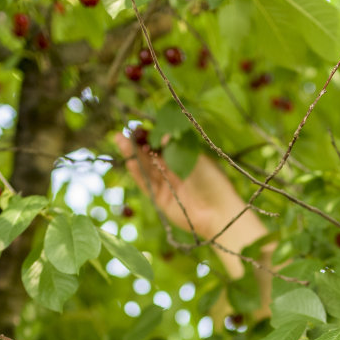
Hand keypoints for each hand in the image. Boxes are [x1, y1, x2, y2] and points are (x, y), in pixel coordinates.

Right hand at [114, 131, 248, 241]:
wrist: (218, 212)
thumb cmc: (214, 183)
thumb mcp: (197, 160)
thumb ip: (179, 149)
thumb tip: (165, 135)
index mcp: (183, 159)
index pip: (163, 145)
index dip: (151, 137)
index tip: (140, 127)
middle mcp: (173, 172)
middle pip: (151, 156)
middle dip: (137, 144)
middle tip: (123, 132)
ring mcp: (166, 186)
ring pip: (146, 168)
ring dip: (133, 156)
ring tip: (121, 141)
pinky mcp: (161, 200)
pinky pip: (146, 184)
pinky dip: (138, 173)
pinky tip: (130, 161)